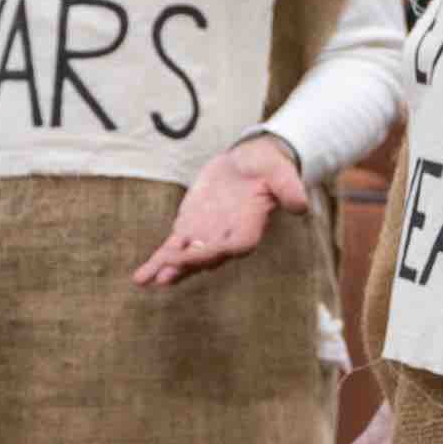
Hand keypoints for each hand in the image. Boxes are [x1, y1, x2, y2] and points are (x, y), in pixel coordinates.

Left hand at [135, 133, 308, 292]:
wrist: (250, 163)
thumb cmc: (269, 167)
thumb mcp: (282, 172)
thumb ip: (289, 188)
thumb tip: (302, 206)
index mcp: (249, 227)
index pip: (235, 246)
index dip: (217, 251)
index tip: (201, 254)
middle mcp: (227, 237)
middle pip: (207, 256)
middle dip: (187, 264)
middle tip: (166, 273)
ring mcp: (206, 235)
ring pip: (186, 257)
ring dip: (168, 268)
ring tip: (147, 280)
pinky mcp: (190, 228)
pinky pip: (172, 248)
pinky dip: (157, 261)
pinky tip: (140, 277)